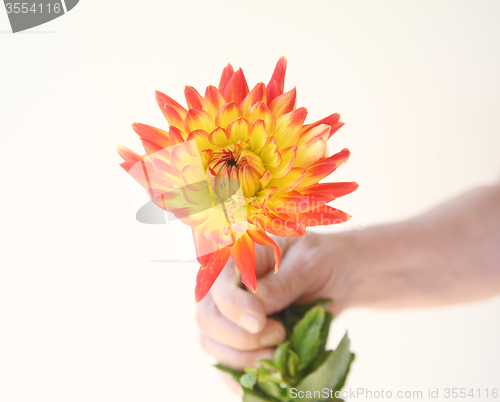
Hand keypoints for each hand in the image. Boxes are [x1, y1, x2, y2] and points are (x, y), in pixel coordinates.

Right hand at [195, 232, 354, 394]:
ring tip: (278, 356)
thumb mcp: (308, 264)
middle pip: (207, 318)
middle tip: (278, 334)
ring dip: (242, 358)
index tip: (259, 323)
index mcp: (236, 256)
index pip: (217, 283)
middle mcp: (224, 284)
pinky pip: (225, 361)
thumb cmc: (321, 260)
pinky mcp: (238, 337)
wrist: (337, 276)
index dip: (233, 307)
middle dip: (240, 337)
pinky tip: (264, 380)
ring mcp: (228, 313)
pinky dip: (240, 375)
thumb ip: (280, 284)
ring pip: (211, 343)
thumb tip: (254, 311)